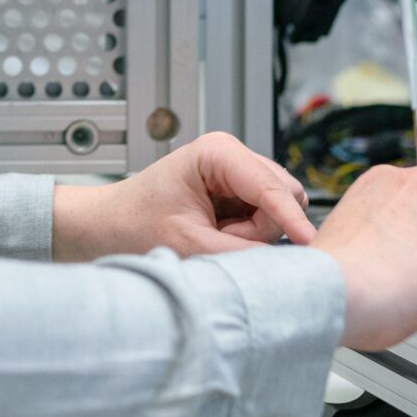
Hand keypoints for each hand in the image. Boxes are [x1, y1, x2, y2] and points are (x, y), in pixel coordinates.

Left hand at [51, 132, 318, 261]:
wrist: (106, 227)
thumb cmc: (132, 224)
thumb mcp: (186, 243)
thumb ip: (238, 254)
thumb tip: (282, 264)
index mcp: (218, 152)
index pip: (269, 187)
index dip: (291, 219)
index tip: (309, 243)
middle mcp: (233, 157)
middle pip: (282, 198)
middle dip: (259, 230)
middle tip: (217, 242)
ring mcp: (238, 175)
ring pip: (276, 213)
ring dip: (252, 236)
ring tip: (211, 238)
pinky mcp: (239, 195)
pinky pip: (264, 222)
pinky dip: (246, 238)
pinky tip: (216, 237)